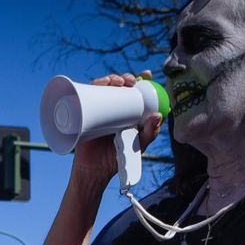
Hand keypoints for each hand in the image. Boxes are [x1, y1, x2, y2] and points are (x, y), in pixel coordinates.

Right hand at [69, 71, 164, 188]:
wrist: (95, 170)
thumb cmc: (117, 159)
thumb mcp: (138, 145)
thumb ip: (150, 133)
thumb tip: (159, 115)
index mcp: (128, 113)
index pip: (135, 92)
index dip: (142, 80)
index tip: (147, 74)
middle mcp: (114, 109)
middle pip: (120, 87)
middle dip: (127, 77)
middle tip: (131, 81)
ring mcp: (99, 110)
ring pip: (105, 88)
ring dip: (112, 78)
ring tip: (118, 82)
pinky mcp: (85, 112)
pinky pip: (89, 95)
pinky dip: (95, 85)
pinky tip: (101, 83)